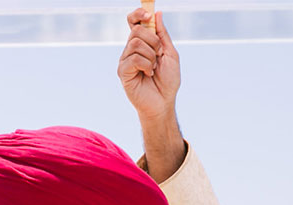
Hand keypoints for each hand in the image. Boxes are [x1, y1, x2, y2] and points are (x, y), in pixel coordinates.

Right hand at [118, 8, 179, 122]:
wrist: (163, 102)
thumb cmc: (167, 80)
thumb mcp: (170, 53)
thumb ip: (162, 34)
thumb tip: (157, 14)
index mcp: (142, 43)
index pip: (133, 22)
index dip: (138, 14)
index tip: (148, 15)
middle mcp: (131, 50)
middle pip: (137, 30)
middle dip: (154, 41)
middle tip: (159, 55)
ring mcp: (125, 60)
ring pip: (136, 44)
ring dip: (151, 55)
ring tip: (153, 68)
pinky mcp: (122, 72)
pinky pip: (133, 59)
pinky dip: (146, 65)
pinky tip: (148, 74)